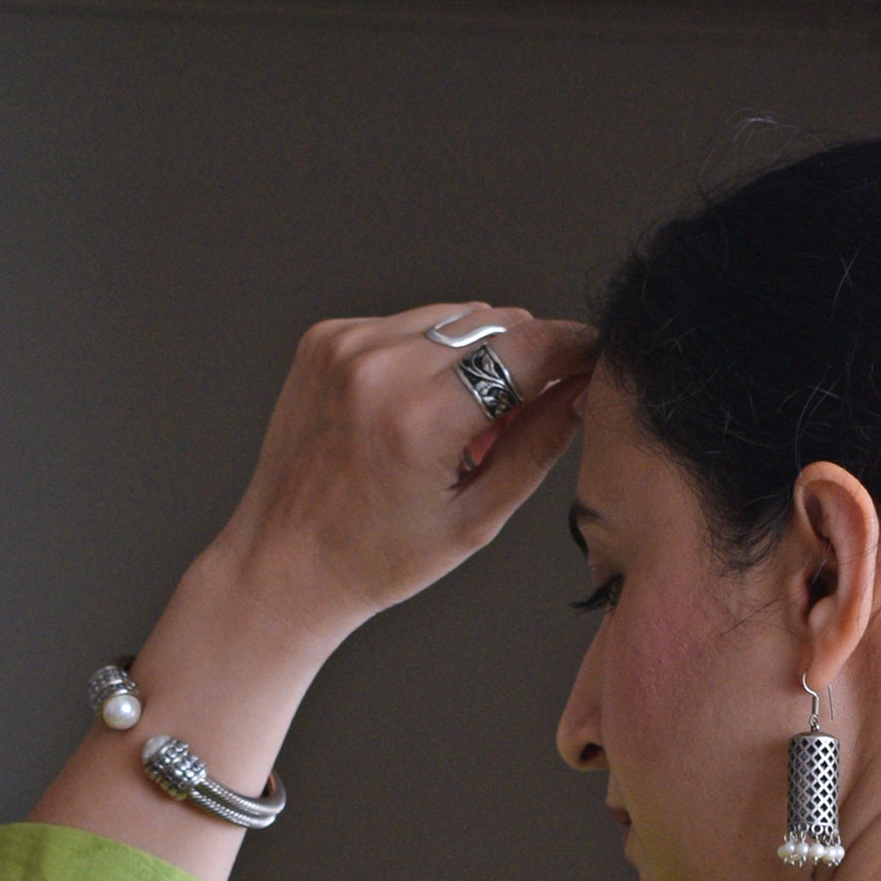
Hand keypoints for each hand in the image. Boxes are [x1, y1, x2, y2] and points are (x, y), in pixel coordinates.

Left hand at [30, 302, 595, 880]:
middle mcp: (379, 369)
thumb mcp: (475, 520)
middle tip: (517, 420)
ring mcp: (347, 346)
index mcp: (419, 421)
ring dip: (475, 357)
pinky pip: (406, 325)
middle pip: (494, 323)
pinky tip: (413, 412)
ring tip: (458, 424)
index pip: (526, 349)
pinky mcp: (327, 338)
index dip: (573, 348)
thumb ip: (536, 447)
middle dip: (522, 359)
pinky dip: (426, 357)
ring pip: (453, 318)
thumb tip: (582, 392)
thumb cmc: (377, 558)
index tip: (595, 357)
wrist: (285, 561)